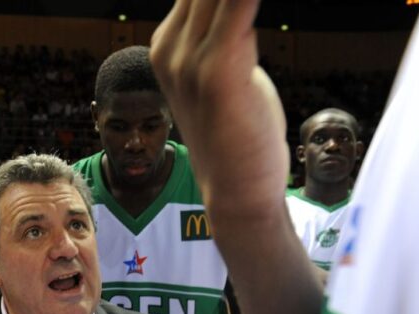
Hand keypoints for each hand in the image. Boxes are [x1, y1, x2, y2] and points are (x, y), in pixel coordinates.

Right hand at [149, 0, 288, 209]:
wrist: (235, 190)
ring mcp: (189, 59)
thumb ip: (225, 35)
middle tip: (246, 1)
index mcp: (168, 45)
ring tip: (250, 0)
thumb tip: (237, 6)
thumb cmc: (237, 134)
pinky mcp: (218, 71)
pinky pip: (240, 4)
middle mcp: (170, 46)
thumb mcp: (225, 74)